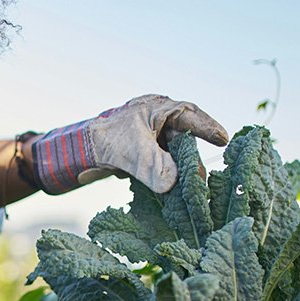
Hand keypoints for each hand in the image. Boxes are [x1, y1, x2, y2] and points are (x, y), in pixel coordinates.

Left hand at [27, 94, 228, 193]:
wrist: (74, 152)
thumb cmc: (103, 142)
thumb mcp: (131, 154)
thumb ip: (154, 167)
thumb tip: (174, 184)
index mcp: (157, 109)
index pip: (190, 116)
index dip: (208, 128)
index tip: (225, 140)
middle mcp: (156, 119)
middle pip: (183, 138)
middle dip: (192, 160)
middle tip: (202, 180)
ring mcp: (149, 135)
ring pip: (173, 152)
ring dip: (179, 171)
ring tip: (189, 191)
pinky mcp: (142, 151)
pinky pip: (161, 162)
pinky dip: (166, 175)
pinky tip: (169, 192)